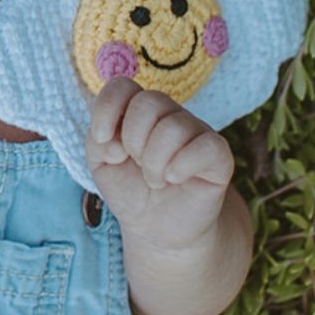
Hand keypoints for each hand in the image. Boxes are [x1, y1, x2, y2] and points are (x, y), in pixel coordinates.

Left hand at [85, 76, 233, 250]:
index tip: (103, 139)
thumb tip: (114, 138)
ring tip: (155, 179)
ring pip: (173, 127)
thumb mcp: (100, 164)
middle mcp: (168, 114)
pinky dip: (181, 166)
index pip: (122, 86)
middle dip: (133, 139)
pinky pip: (206, 146)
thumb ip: (96, 142)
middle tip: (137, 163)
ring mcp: (195, 131)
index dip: (107, 108)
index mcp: (137, 110)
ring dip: (154, 161)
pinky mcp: (218, 155)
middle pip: (148, 102)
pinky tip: (173, 179)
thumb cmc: (129, 188)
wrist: (157, 227)